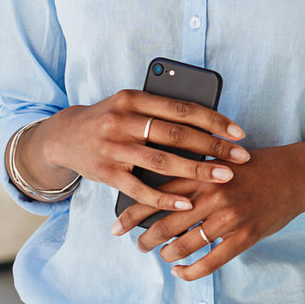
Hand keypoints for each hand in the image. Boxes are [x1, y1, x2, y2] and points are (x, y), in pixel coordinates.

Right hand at [37, 89, 250, 214]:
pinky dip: (165, 199)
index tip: (239, 132)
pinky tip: (187, 204)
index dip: (214, 121)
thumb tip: (208, 123)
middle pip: (177, 135)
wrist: (64, 136)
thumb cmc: (110, 120)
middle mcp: (122, 120)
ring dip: (197, 171)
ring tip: (224, 177)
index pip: (182, 109)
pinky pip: (141, 189)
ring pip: (162, 161)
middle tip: (240, 157)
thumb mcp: (131, 105)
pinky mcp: (106, 173)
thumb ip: (161, 111)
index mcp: (133, 98)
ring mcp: (113, 148)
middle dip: (213, 147)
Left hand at [112, 145, 304, 280]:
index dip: (131, 214)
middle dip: (145, 241)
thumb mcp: (221, 159)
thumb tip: (158, 188)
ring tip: (162, 257)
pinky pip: (210, 262)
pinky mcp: (245, 236)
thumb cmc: (256, 166)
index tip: (115, 228)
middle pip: (164, 225)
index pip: (155, 194)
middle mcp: (211, 196)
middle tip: (139, 246)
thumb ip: (193, 173)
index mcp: (202, 174)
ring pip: (184, 246)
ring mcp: (228, 218)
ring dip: (167, 256)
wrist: (297, 174)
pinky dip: (190, 271)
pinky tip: (182, 272)